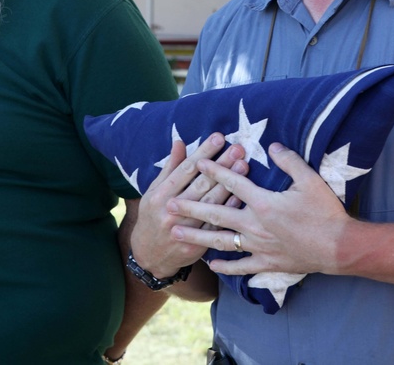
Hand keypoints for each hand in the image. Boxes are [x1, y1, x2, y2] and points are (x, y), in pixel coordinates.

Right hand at [130, 133, 247, 277]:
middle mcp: (172, 210)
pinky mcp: (197, 243)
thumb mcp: (154, 191)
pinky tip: (242, 195)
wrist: (149, 255)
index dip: (203, 153)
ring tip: (244, 166)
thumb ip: (170, 167)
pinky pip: (216, 224)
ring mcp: (185, 228)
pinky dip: (229, 209)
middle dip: (221, 165)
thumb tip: (180, 142)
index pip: (185, 169)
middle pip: (201, 184)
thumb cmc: (153, 216)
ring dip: (229, 184)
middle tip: (238, 149)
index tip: (219, 137)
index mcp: (161, 194)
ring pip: (210, 203)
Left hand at [168, 143, 350, 276]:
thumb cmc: (325, 212)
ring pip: (220, 241)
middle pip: (216, 213)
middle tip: (169, 204)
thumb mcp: (309, 180)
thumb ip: (288, 160)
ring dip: (197, 236)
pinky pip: (240, 266)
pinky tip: (211, 264)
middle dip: (190, 207)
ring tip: (176, 232)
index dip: (214, 171)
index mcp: (263, 203)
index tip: (198, 162)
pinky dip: (225, 265)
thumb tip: (272, 145)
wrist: (339, 247)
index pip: (232, 183)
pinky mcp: (267, 263)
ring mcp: (258, 246)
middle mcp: (254, 225)